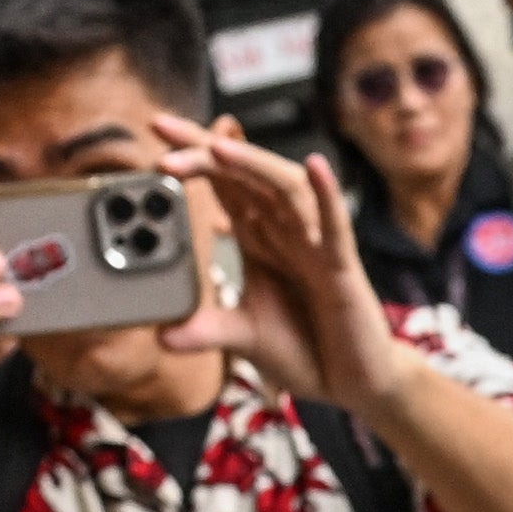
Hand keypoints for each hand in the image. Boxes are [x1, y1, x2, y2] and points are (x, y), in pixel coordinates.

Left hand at [179, 120, 380, 403]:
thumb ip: (204, 330)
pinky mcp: (342, 269)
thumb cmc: (308, 352)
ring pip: (285, 189)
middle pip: (245, 175)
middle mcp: (288, 231)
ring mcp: (317, 246)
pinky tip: (315, 166)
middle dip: (205, 147)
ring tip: (217, 146)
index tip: (157, 132)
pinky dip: (327, 195)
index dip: (194, 156)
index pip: (224, 185)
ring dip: (252, 163)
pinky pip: (336, 226)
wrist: (354, 385)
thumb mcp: (244, 338)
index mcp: (262, 239)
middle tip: (162, 126)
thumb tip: (160, 335)